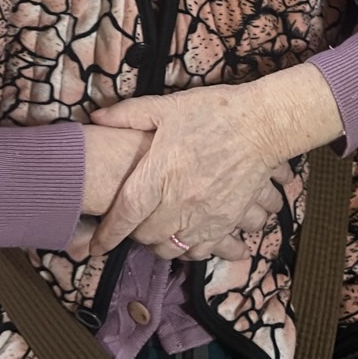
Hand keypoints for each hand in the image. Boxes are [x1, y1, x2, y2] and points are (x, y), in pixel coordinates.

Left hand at [87, 85, 285, 256]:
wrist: (262, 125)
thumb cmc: (214, 112)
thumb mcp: (167, 107)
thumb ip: (129, 114)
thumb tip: (97, 118)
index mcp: (159, 173)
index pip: (124, 214)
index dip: (107, 234)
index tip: (96, 245)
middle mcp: (179, 201)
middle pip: (146, 236)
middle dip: (134, 234)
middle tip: (133, 224)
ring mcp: (204, 216)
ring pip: (171, 248)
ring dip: (159, 244)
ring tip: (157, 232)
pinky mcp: (226, 223)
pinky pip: (201, 251)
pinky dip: (188, 250)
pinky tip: (185, 238)